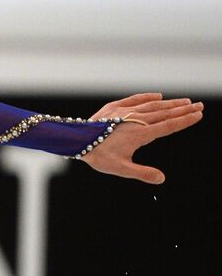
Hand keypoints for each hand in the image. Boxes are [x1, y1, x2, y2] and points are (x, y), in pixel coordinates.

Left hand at [81, 92, 203, 183]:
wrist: (75, 140)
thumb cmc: (98, 156)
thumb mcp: (120, 168)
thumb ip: (142, 173)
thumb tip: (161, 179)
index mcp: (140, 134)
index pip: (168, 126)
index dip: (184, 121)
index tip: (199, 115)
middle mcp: (135, 120)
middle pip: (164, 113)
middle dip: (183, 109)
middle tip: (200, 105)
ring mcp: (124, 111)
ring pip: (152, 105)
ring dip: (170, 103)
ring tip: (186, 101)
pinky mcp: (113, 107)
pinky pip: (134, 99)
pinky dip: (148, 97)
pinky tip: (158, 96)